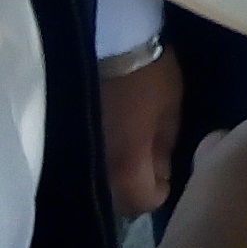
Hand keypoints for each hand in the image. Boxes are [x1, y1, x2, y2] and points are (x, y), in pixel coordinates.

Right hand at [100, 44, 181, 217]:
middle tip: (155, 172)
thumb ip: (165, 146)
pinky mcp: (75, 140)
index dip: (160, 194)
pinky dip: (109, 166)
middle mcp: (100, 166)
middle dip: (139, 192)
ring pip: (104, 185)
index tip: (169, 180)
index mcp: (127, 161)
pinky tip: (122, 150)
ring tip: (140, 161)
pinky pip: (93, 166)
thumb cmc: (150, 76)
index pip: (141, 201)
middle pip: (118, 200)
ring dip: (122, 181)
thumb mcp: (170, 109)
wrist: (112, 46)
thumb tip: (163, 172)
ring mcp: (84, 154)